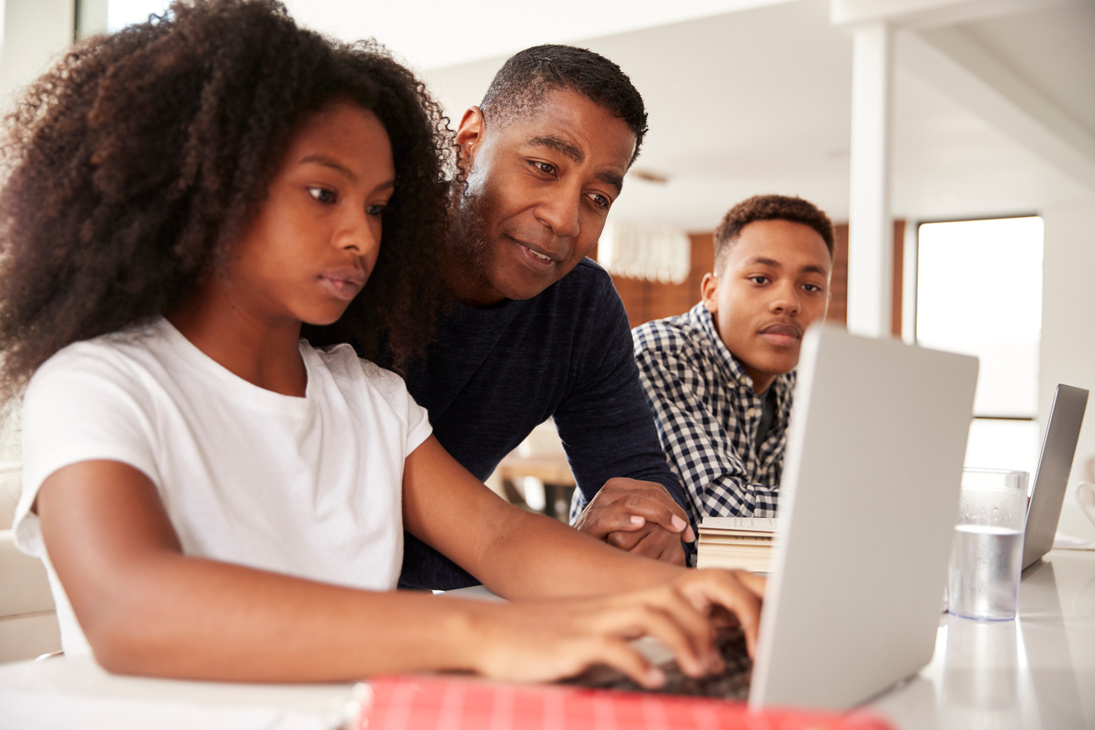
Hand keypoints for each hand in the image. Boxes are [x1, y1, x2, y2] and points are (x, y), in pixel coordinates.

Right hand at [465, 567, 763, 687]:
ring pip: (650, 616)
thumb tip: (658, 664)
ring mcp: (592, 623)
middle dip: (703, 628)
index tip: (728, 643)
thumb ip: (623, 643)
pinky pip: (613, 647)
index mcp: (617, 607)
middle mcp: (610, 608)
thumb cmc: (538, 641)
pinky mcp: (572, 643)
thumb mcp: (589, 639)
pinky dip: (639, 662)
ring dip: (681, 642)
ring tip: (700, 670)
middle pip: (671, 600)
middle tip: (723, 661)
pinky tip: (655, 680)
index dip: (706, 615)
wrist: (487, 633)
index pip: (673, 597)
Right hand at [572, 478, 693, 564]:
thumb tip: (686, 529)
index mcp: (622, 487)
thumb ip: (653, 518)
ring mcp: (600, 506)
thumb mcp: (633, 522)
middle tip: (684, 530)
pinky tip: (640, 525)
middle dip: (671, 511)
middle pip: (649, 494)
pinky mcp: (591, 523)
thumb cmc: (609, 537)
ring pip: (633, 502)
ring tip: (673, 527)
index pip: (657, 490)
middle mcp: (611, 491)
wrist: (576, 550)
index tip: (689, 532)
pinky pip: (610, 518)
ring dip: (657, 513)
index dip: (676, 508)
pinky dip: (626, 520)